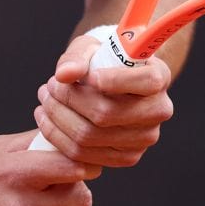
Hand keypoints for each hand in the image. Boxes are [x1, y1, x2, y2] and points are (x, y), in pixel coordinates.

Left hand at [32, 27, 174, 168]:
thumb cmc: (102, 61)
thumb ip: (78, 57)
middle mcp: (158, 110)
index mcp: (159, 76)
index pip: (146, 81)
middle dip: (70, 100)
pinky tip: (47, 120)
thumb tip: (64, 74)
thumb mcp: (91, 48)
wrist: (111, 84)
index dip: (115, 80)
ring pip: (91, 136)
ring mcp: (145, 138)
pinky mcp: (127, 157)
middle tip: (49, 86)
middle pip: (108, 113)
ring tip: (45, 100)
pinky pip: (85, 155)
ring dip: (58, 118)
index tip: (88, 76)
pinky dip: (59, 138)